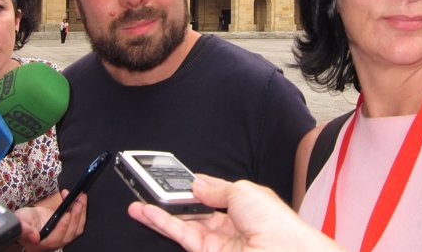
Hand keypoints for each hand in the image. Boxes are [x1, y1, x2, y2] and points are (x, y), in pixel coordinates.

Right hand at [15, 189, 86, 250]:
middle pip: (69, 234)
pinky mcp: (68, 229)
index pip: (55, 239)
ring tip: (81, 198)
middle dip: (76, 217)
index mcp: (42, 243)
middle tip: (78, 202)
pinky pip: (79, 222)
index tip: (66, 214)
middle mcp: (54, 243)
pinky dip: (81, 210)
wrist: (29, 219)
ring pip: (77, 228)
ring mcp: (62, 236)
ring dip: (81, 212)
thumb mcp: (20, 222)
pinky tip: (78, 199)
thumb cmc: (23, 221)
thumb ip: (25, 230)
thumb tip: (35, 238)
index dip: (62, 227)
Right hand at [128, 174, 345, 251]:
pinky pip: (181, 235)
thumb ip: (215, 188)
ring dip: (160, 213)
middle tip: (150, 189)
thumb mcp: (243, 190)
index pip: (212, 193)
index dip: (192, 185)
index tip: (173, 178)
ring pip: (183, 223)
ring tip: (139, 202)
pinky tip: (149, 213)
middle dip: (172, 199)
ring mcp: (218, 240)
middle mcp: (230, 223)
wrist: (282, 250)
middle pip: (195, 209)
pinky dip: (163, 223)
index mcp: (243, 204)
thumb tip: (197, 185)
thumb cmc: (274, 221)